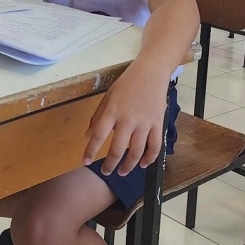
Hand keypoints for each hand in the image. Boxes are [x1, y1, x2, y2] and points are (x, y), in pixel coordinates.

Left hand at [83, 62, 169, 176]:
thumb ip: (98, 116)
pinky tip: (143, 164)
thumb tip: (88, 135)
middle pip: (117, 149)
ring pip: (136, 152)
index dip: (91, 151)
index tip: (85, 161)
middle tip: (106, 172)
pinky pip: (155, 146)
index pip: (98, 135)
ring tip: (122, 172)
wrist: (151, 72)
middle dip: (110, 164)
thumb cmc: (127, 83)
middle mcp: (128, 119)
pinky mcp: (158, 123)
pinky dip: (149, 158)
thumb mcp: (108, 96)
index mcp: (112, 111)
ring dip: (128, 166)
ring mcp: (145, 122)